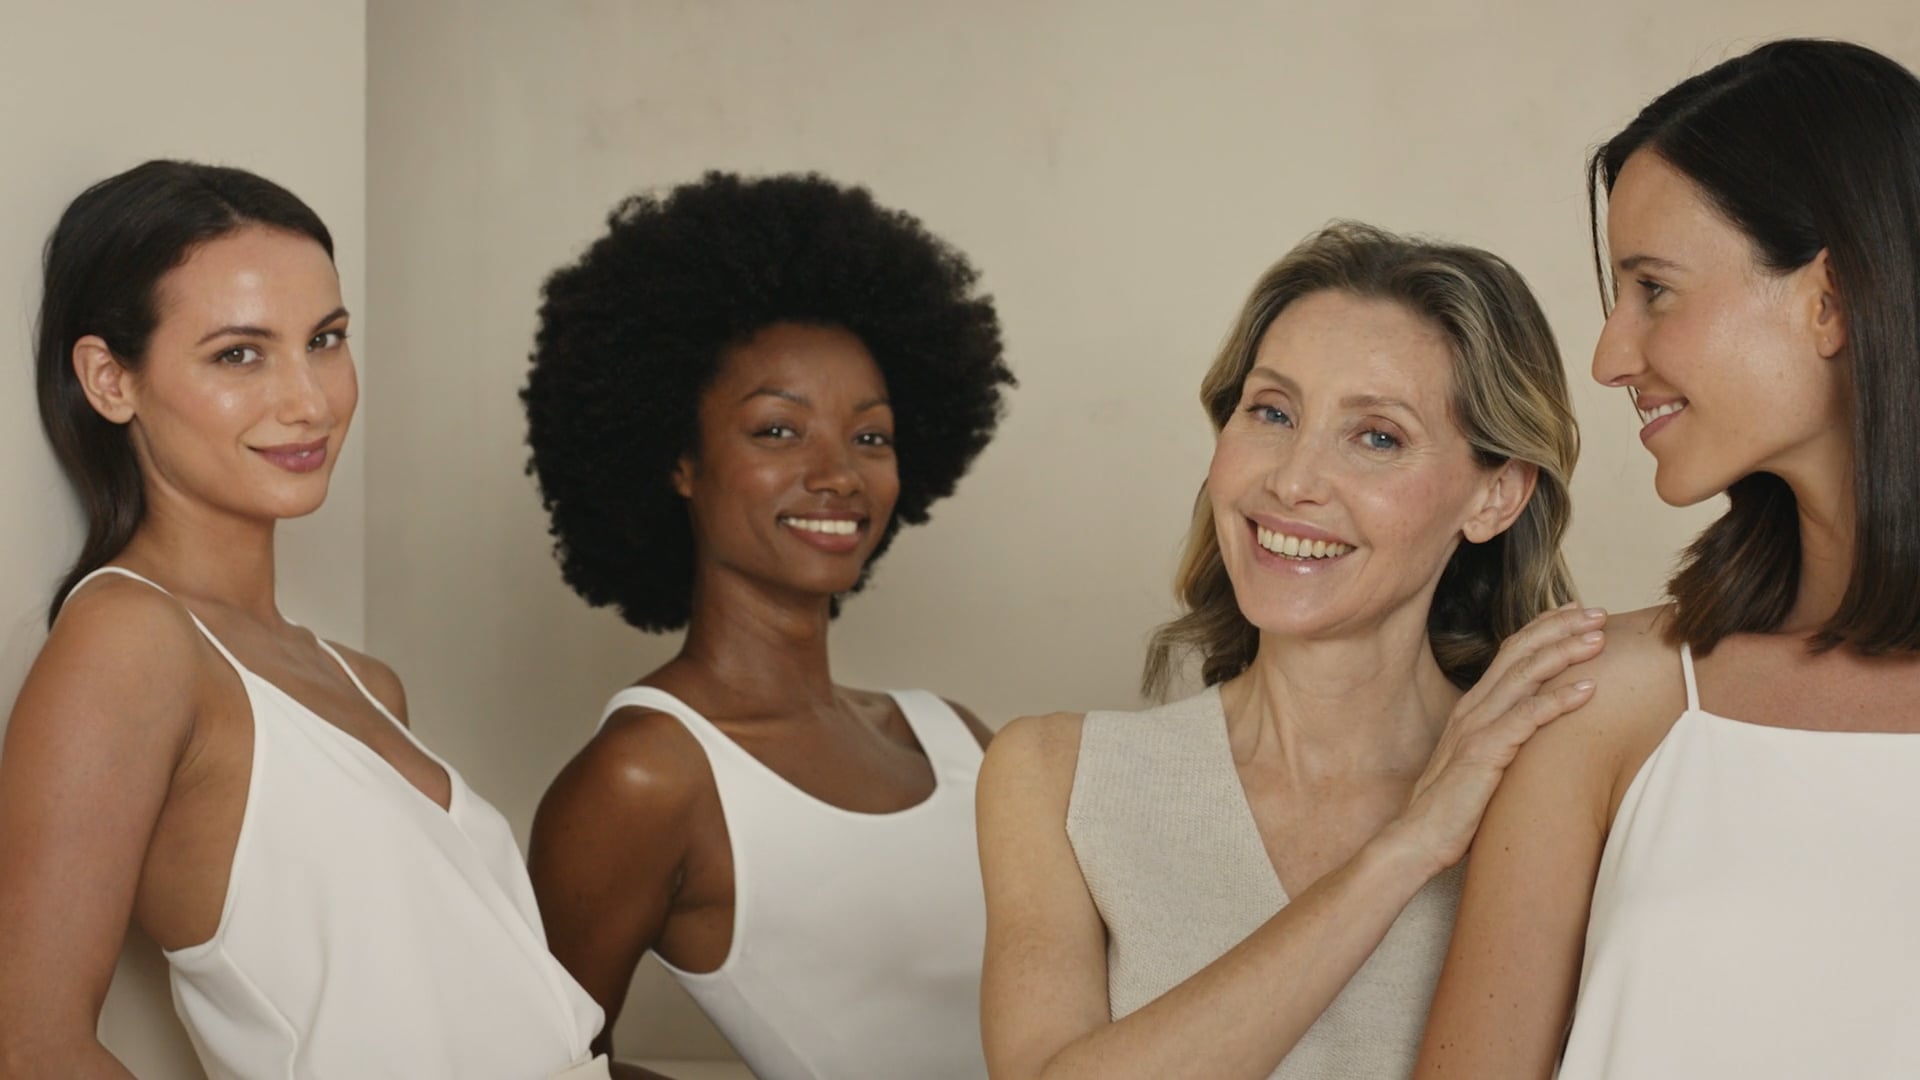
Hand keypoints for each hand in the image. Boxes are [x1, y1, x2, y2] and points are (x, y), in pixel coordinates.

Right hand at [1392, 603, 1604, 872]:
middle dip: (1561, 628)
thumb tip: (1535, 727)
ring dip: (1564, 653)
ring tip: (1599, 640)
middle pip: (1520, 653)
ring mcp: (1476, 727)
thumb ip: (1502, 736)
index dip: (1544, 628)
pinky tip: (1588, 690)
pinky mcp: (1484, 752)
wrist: (1419, 837)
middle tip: (1600, 614)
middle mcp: (1473, 708)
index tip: (1576, 612)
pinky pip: (1526, 718)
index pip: (1510, 653)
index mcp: (1473, 706)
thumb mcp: (1481, 760)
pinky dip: (1558, 700)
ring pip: (1525, 676)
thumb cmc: (1455, 805)